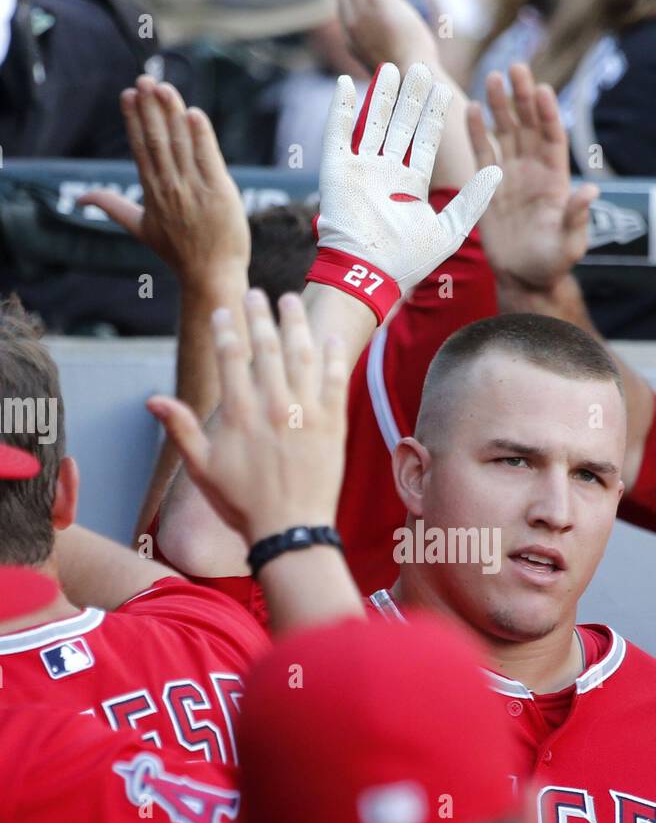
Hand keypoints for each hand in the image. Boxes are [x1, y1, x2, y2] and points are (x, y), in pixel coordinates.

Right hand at [79, 77, 249, 286]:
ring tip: (164, 88)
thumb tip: (80, 201)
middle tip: (145, 79)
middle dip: (150, 109)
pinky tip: (194, 114)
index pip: (141, 148)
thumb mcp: (140, 229)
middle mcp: (170, 188)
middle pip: (157, 141)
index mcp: (151, 192)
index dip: (134, 120)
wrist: (210, 277)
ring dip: (172, 113)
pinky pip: (208, 159)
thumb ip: (112, 207)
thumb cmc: (178, 253)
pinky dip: (201, 136)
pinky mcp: (219, 193)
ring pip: (180, 144)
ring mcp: (194, 190)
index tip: (129, 94)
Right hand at [147, 291, 347, 544]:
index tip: (224, 310)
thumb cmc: (242, 504)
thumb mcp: (202, 469)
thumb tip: (153, 400)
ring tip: (292, 302)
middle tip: (259, 293)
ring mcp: (307, 413)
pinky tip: (330, 337)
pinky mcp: (334, 424)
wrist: (291, 530)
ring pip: (302, 354)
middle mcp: (274, 406)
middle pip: (267, 346)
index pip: (230, 356)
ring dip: (296, 324)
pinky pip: (335, 379)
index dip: (226, 328)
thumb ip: (181, 429)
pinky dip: (333, 355)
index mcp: (239, 413)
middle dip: (261, 314)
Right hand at [308, 61, 501, 318]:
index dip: (432, 116)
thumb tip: (498, 170)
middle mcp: (386, 174)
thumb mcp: (451, 229)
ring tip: (391, 69)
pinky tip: (347, 84)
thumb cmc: (409, 260)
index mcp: (410, 185)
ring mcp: (360, 171)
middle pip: (399, 127)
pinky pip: (337, 133)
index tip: (442, 89)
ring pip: (372, 124)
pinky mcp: (336, 171)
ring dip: (381, 97)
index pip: (423, 142)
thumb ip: (473, 200)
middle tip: (421, 68)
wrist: (368, 274)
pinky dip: (341, 108)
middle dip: (410, 99)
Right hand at [468, 64, 596, 291]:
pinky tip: (471, 108)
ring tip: (494, 78)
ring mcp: (509, 174)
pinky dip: (476, 131)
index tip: (543, 91)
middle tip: (516, 68)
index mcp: (555, 178)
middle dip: (523, 97)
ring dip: (500, 105)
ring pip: (505, 132)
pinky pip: (481, 152)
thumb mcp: (570, 243)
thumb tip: (591, 191)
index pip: (552, 137)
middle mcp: (533, 169)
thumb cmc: (552, 262)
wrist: (523, 278)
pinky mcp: (487, 185)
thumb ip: (576, 217)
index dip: (548, 114)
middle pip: (528, 125)